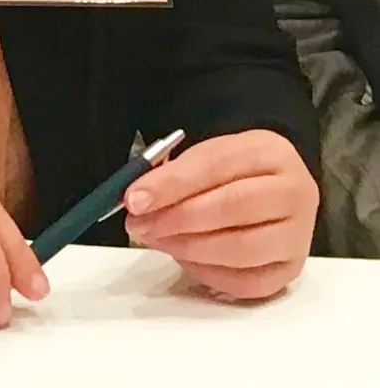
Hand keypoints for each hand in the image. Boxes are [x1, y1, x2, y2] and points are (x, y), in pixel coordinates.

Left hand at [123, 130, 318, 299]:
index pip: (216, 164)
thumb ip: (176, 174)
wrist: (272, 188)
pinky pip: (248, 282)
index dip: (172, 183)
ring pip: (241, 249)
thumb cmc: (235, 172)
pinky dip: (209, 273)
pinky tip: (185, 258)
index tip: (135, 197)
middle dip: (176, 218)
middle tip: (140, 223)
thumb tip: (139, 200)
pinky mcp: (292, 270)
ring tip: (158, 239)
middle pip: (232, 207)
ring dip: (189, 247)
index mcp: (271, 151)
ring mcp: (298, 234)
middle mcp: (295, 191)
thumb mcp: (208, 156)